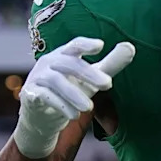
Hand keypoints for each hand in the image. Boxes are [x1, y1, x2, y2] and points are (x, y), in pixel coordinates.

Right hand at [13, 37, 135, 158]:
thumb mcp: (92, 78)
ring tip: (89, 108)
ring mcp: (37, 78)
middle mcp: (49, 62)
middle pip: (69, 64)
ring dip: (74, 94)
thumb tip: (130, 47)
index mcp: (65, 54)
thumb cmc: (71, 90)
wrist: (43, 116)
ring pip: (55, 82)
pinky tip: (74, 115)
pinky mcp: (30, 95)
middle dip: (89, 74)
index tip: (101, 45)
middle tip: (109, 84)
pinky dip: (59, 105)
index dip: (86, 44)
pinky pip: (43, 97)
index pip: (75, 45)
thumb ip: (110, 64)